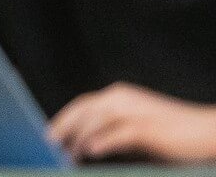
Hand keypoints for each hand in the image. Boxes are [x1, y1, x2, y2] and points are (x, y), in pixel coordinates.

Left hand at [51, 83, 215, 162]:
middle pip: (84, 109)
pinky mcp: (148, 127)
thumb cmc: (173, 134)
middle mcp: (123, 97)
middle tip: (49, 143)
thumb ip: (113, 133)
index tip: (49, 133)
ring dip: (79, 137)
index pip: (83, 104)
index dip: (64, 118)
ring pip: (97, 120)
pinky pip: (119, 133)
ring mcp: (135, 110)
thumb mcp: (137, 131)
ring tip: (68, 154)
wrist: (208, 131)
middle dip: (64, 126)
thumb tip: (86, 146)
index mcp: (119, 95)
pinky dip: (103, 142)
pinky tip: (90, 152)